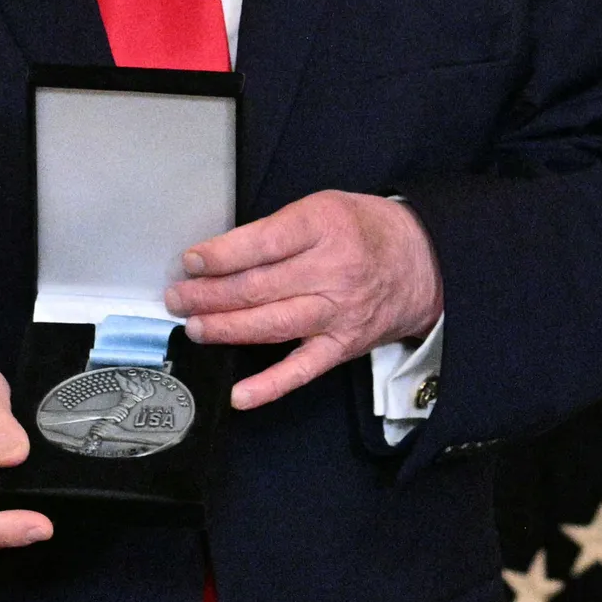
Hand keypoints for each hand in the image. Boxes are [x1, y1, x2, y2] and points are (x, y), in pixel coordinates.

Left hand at [164, 190, 441, 410]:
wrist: (424, 261)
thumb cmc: (363, 228)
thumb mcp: (322, 206)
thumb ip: (277, 229)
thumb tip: (221, 255)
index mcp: (322, 227)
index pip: (261, 244)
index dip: (220, 256)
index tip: (190, 262)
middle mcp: (330, 271)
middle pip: (258, 287)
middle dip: (209, 295)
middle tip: (177, 298)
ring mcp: (337, 313)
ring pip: (271, 325)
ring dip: (225, 329)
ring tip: (194, 327)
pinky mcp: (342, 346)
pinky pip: (302, 370)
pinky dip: (269, 386)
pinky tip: (239, 394)